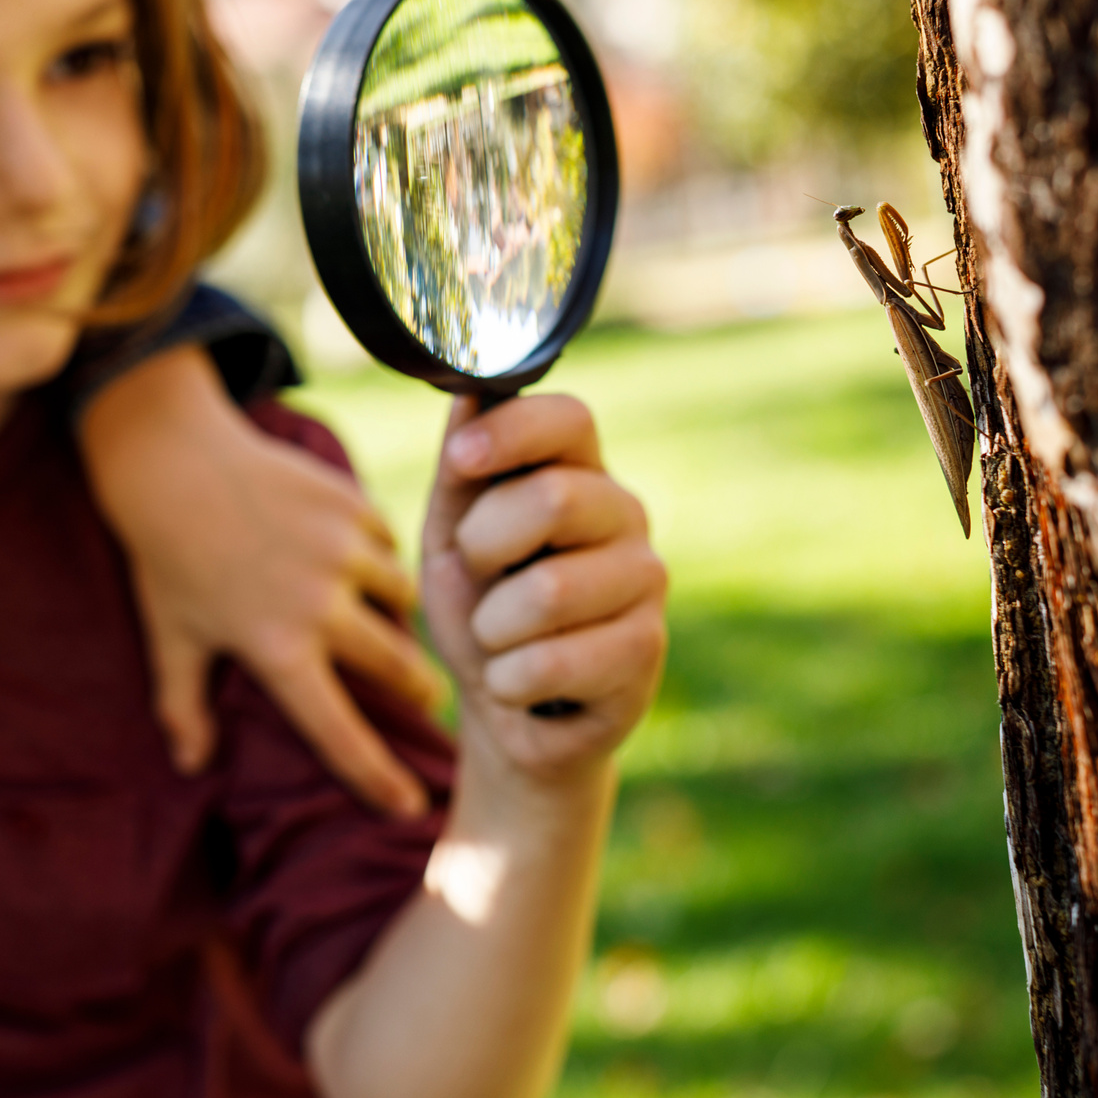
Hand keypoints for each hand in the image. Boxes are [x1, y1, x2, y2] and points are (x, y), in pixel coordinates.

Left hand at [83, 347, 440, 817]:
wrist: (170, 459)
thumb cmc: (166, 557)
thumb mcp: (169, 636)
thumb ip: (181, 705)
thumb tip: (190, 765)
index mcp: (275, 649)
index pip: (336, 731)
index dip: (376, 776)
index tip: (410, 807)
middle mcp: (318, 605)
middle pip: (396, 666)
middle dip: (418, 688)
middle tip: (426, 698)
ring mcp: (341, 551)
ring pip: (403, 598)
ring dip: (401, 614)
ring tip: (392, 620)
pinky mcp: (350, 505)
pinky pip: (390, 543)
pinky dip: (383, 556)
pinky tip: (368, 560)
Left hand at [421, 394, 667, 785]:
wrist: (503, 708)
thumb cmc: (478, 606)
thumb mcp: (451, 534)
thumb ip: (462, 468)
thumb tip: (469, 388)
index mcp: (577, 472)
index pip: (570, 418)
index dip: (512, 432)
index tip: (461, 462)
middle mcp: (625, 514)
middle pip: (555, 499)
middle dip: (484, 547)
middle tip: (480, 576)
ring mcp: (645, 580)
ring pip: (548, 591)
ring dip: (492, 628)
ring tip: (501, 639)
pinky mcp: (646, 650)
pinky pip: (552, 661)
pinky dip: (509, 680)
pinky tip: (521, 683)